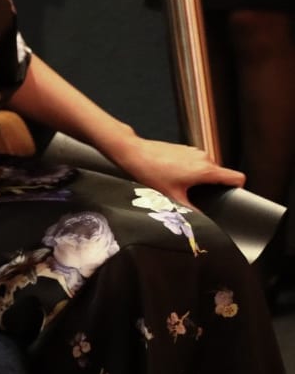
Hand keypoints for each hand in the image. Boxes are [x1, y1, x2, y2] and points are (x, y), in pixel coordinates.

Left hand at [109, 137, 243, 208]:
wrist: (134, 152)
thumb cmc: (151, 171)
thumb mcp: (173, 197)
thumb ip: (192, 211)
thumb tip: (204, 223)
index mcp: (206, 169)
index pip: (237, 178)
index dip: (239, 189)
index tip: (232, 199)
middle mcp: (204, 158)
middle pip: (221, 176)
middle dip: (214, 188)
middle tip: (201, 198)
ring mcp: (194, 152)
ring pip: (208, 169)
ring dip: (201, 180)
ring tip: (185, 188)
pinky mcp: (185, 149)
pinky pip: (197, 163)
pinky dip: (192, 172)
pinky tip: (177, 178)